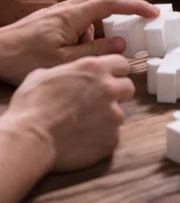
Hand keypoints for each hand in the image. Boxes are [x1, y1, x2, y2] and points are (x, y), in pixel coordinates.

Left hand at [0, 0, 157, 84]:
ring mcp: (56, 11)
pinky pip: (78, 12)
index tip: (152, 13)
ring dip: (105, 15)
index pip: (110, 4)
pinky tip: (85, 41)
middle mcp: (64, 7)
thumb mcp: (65, 61)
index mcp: (70, 16)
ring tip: (108, 37)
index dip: (134, 7)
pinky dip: (91, 22)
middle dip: (124, 3)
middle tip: (140, 16)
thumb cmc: (23, 59)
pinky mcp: (50, 17)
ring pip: (89, 3)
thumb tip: (121, 44)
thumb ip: (96, 51)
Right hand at [0, 55, 132, 171]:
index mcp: (95, 69)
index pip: (122, 64)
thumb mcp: (43, 74)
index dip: (114, 72)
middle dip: (116, 93)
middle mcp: (109, 89)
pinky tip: (82, 138)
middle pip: (128, 87)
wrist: (29, 138)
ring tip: (83, 124)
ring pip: (119, 113)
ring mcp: (114, 115)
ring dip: (107, 117)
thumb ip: (67, 71)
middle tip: (98, 102)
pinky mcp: (112, 138)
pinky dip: (101, 137)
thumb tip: (69, 75)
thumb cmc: (30, 106)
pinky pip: (112, 135)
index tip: (108, 78)